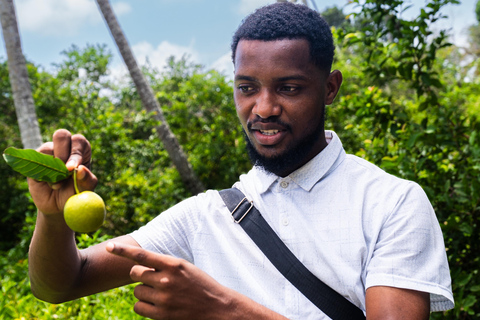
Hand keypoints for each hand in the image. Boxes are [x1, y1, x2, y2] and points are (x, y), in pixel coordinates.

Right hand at [28, 129, 97, 214]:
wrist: (58, 205)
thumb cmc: (75, 193)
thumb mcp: (85, 190)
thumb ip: (87, 180)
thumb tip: (81, 169)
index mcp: (81, 150)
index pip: (78, 141)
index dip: (76, 153)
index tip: (72, 168)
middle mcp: (65, 147)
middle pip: (61, 135)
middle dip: (63, 153)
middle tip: (64, 171)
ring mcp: (48, 151)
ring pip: (47, 147)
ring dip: (53, 167)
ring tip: (58, 183)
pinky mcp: (34, 160)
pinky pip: (35, 159)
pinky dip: (42, 173)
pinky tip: (49, 184)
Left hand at [106, 242, 234, 319]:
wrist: (217, 307)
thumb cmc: (199, 284)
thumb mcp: (185, 268)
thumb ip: (164, 265)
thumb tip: (139, 266)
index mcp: (173, 264)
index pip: (142, 255)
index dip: (123, 250)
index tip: (109, 246)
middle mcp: (166, 280)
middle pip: (135, 273)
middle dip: (139, 275)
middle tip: (152, 278)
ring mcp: (164, 298)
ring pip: (137, 291)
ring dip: (144, 291)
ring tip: (161, 293)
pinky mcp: (162, 314)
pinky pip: (139, 307)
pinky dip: (144, 305)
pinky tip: (157, 304)